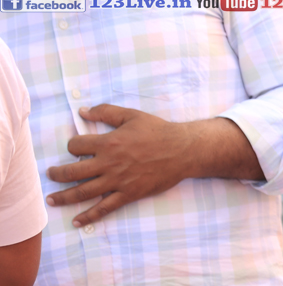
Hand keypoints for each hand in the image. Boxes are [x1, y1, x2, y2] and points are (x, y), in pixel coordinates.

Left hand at [46, 104, 197, 226]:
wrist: (182, 150)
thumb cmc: (158, 131)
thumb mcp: (132, 115)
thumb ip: (106, 112)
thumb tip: (83, 111)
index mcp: (109, 143)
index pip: (76, 146)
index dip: (72, 145)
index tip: (75, 147)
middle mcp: (109, 164)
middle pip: (73, 172)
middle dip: (57, 174)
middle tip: (51, 175)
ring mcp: (118, 181)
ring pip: (83, 192)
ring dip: (64, 197)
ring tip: (52, 200)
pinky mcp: (128, 194)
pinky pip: (104, 208)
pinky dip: (88, 215)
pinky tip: (76, 220)